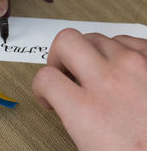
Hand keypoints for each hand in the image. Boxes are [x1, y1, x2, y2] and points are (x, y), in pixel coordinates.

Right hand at [33, 28, 146, 149]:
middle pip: (66, 41)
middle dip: (59, 56)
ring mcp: (138, 66)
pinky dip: (121, 51)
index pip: (45, 77)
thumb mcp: (94, 147)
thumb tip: (67, 102)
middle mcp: (111, 81)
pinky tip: (125, 70)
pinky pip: (129, 40)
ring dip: (91, 54)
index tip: (49, 94)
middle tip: (65, 71)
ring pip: (98, 38)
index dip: (41, 87)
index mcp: (88, 111)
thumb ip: (75, 118)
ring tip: (98, 72)